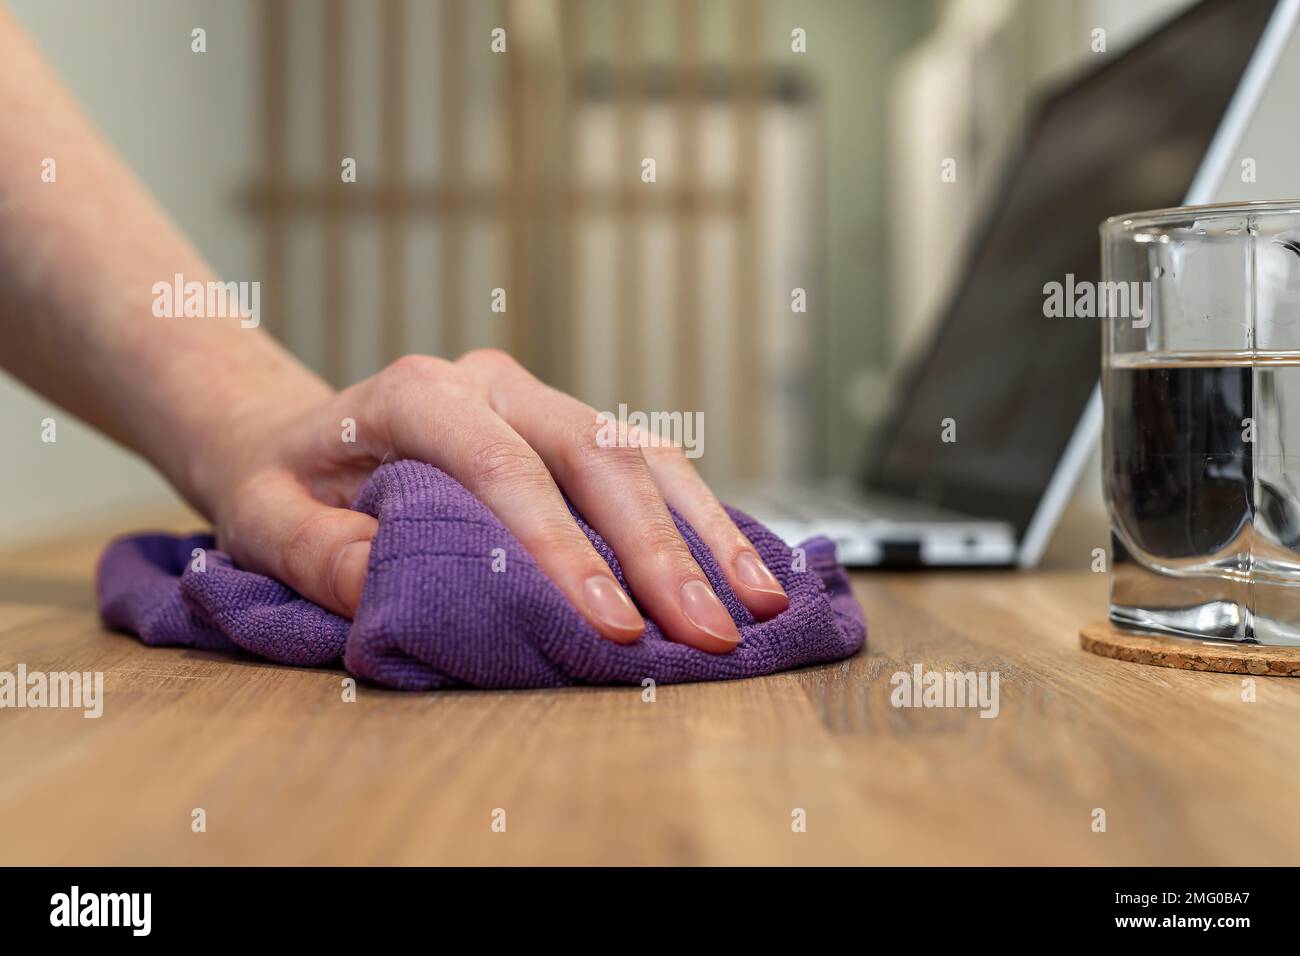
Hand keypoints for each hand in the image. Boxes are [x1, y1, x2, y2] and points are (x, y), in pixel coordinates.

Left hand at [202, 350, 788, 653]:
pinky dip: (697, 516)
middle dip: (661, 550)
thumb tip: (396, 585)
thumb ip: (320, 553)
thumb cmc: (288, 480)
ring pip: (641, 451)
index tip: (610, 624)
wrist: (302, 436)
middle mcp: (493, 383)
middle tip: (710, 631)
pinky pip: (647, 462)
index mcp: (419, 392)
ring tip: (758, 601)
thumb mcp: (267, 520)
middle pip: (596, 455)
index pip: (504, 468)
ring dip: (703, 530)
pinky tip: (739, 564)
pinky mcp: (569, 428)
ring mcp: (540, 399)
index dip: (564, 548)